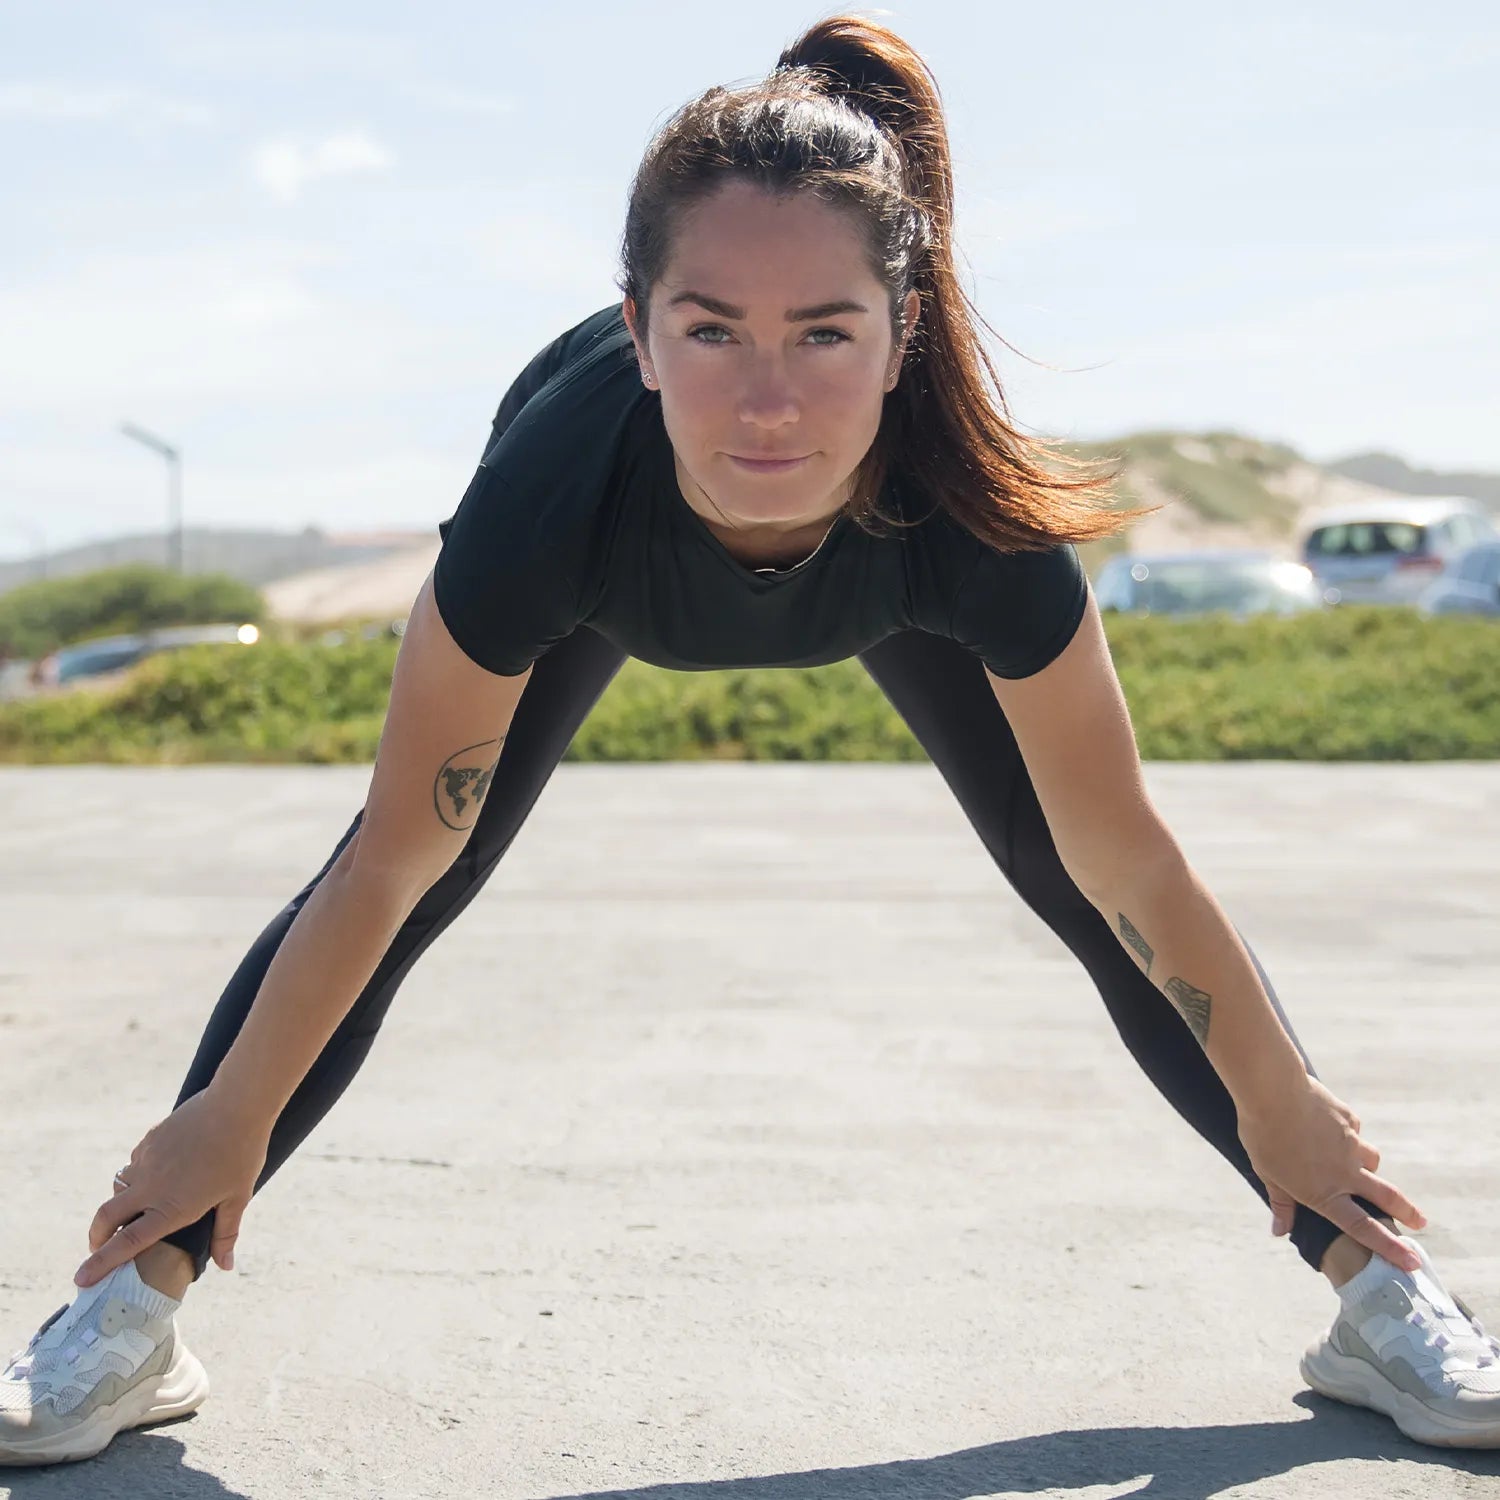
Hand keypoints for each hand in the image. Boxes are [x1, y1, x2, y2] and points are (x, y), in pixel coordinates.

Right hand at [76, 1088, 270, 1287]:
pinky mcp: (150, 1139)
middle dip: (96, 1237)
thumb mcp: (238, 1198)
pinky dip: (138, 1173)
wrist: (236, 1105)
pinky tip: (158, 1170)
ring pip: (120, 1186)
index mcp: (171, 1208)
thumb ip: (225, 1233)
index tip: (81, 1279)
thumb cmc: (242, 1154)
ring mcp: (147, 1161)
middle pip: (106, 1217)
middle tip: (97, 1247)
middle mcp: (151, 1187)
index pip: (126, 1244)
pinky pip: (134, 1163)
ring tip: (136, 1207)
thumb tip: (226, 1265)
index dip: (101, 1264)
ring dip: (121, 1201)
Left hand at [1238, 1075, 1425, 1270]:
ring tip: (1354, 1164)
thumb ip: (1281, 1203)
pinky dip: (1345, 1134)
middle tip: (1420, 1222)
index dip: (1389, 1247)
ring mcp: (1351, 1145)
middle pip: (1387, 1197)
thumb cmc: (1263, 1136)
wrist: (1273, 1091)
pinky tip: (1325, 1123)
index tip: (1411, 1261)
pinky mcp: (1349, 1120)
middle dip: (1407, 1212)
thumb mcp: (1267, 1174)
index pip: (1363, 1228)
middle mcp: (1345, 1172)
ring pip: (1372, 1161)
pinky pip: (1353, 1131)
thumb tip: (1280, 1231)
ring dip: (1369, 1166)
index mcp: (1324, 1193)